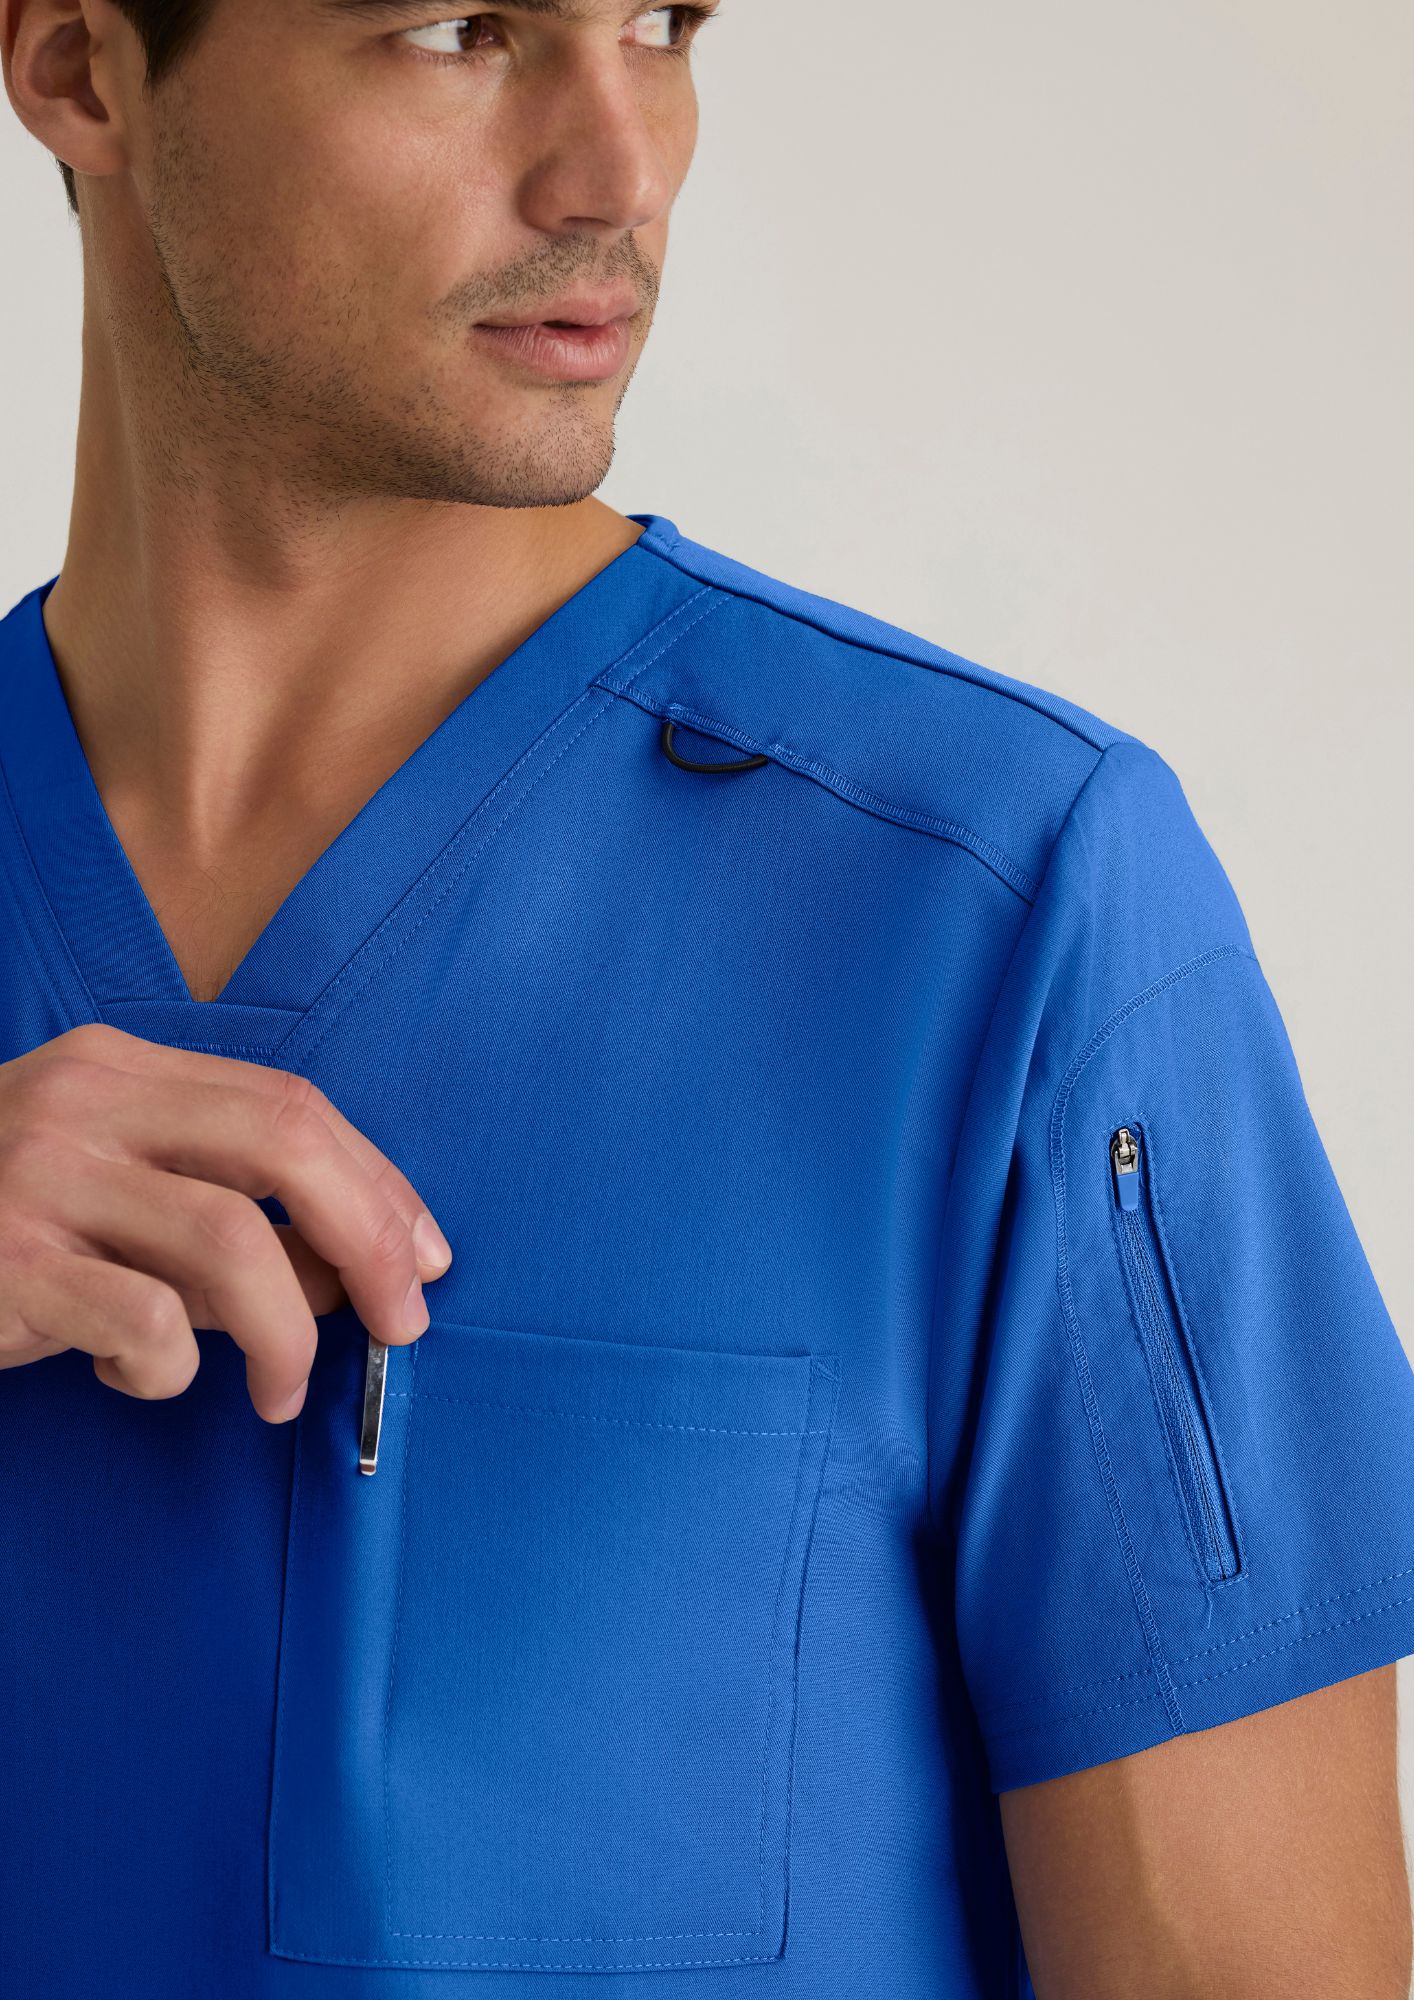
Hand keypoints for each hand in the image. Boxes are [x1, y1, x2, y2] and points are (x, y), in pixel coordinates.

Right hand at [0, 1023, 450, 1422]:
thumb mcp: (112, 1203)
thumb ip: (227, 1226)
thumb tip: (354, 1272)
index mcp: (120, 1069)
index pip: (292, 1104)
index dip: (377, 1182)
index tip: (425, 1254)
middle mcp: (83, 1103)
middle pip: (283, 1143)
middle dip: (370, 1238)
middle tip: (402, 1322)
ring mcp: (40, 1178)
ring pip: (231, 1241)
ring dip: (288, 1331)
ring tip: (282, 1389)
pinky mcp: (8, 1264)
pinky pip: (145, 1324)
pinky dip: (169, 1369)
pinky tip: (135, 1376)